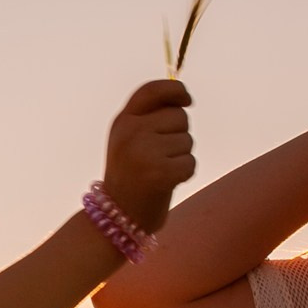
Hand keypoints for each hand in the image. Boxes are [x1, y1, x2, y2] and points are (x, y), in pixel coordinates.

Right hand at [103, 79, 196, 232]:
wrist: (116, 217)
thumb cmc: (130, 177)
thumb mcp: (129, 140)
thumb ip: (150, 118)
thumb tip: (182, 100)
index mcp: (123, 121)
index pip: (153, 90)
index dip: (176, 90)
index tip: (187, 100)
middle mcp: (131, 132)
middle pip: (179, 116)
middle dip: (179, 134)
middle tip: (161, 156)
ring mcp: (144, 152)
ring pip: (187, 140)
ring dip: (181, 156)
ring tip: (160, 170)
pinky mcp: (159, 173)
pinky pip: (191, 162)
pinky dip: (185, 174)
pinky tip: (167, 183)